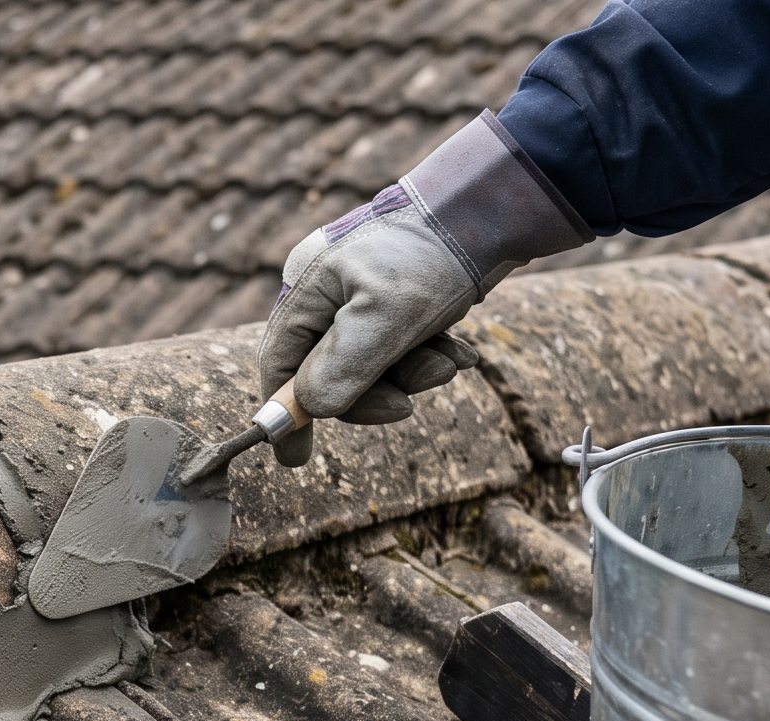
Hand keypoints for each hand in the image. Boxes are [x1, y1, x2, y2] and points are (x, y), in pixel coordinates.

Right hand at [255, 116, 590, 465]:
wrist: (491, 210)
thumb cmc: (432, 258)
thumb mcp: (386, 320)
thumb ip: (342, 369)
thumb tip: (309, 411)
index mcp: (307, 287)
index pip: (278, 362)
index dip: (285, 413)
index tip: (296, 461)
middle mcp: (326, 291)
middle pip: (328, 370)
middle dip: (375, 391)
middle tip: (410, 405)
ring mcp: (361, 293)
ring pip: (372, 362)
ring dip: (412, 374)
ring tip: (451, 361)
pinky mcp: (396, 296)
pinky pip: (398, 345)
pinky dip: (426, 355)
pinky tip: (458, 351)